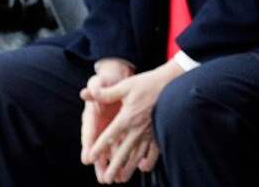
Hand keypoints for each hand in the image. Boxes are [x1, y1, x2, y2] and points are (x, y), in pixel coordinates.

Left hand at [82, 60, 182, 183]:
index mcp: (127, 117)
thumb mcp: (125, 85)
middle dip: (114, 166)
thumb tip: (86, 93)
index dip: (99, 148)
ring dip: (130, 168)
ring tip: (122, 179)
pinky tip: (144, 167)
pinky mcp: (159, 131)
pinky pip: (155, 149)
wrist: (172, 82)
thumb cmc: (147, 83)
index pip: (110, 136)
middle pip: (124, 151)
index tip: (91, 158)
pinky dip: (150, 160)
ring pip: (139, 154)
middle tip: (106, 180)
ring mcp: (150, 131)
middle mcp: (138, 128)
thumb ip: (106, 93)